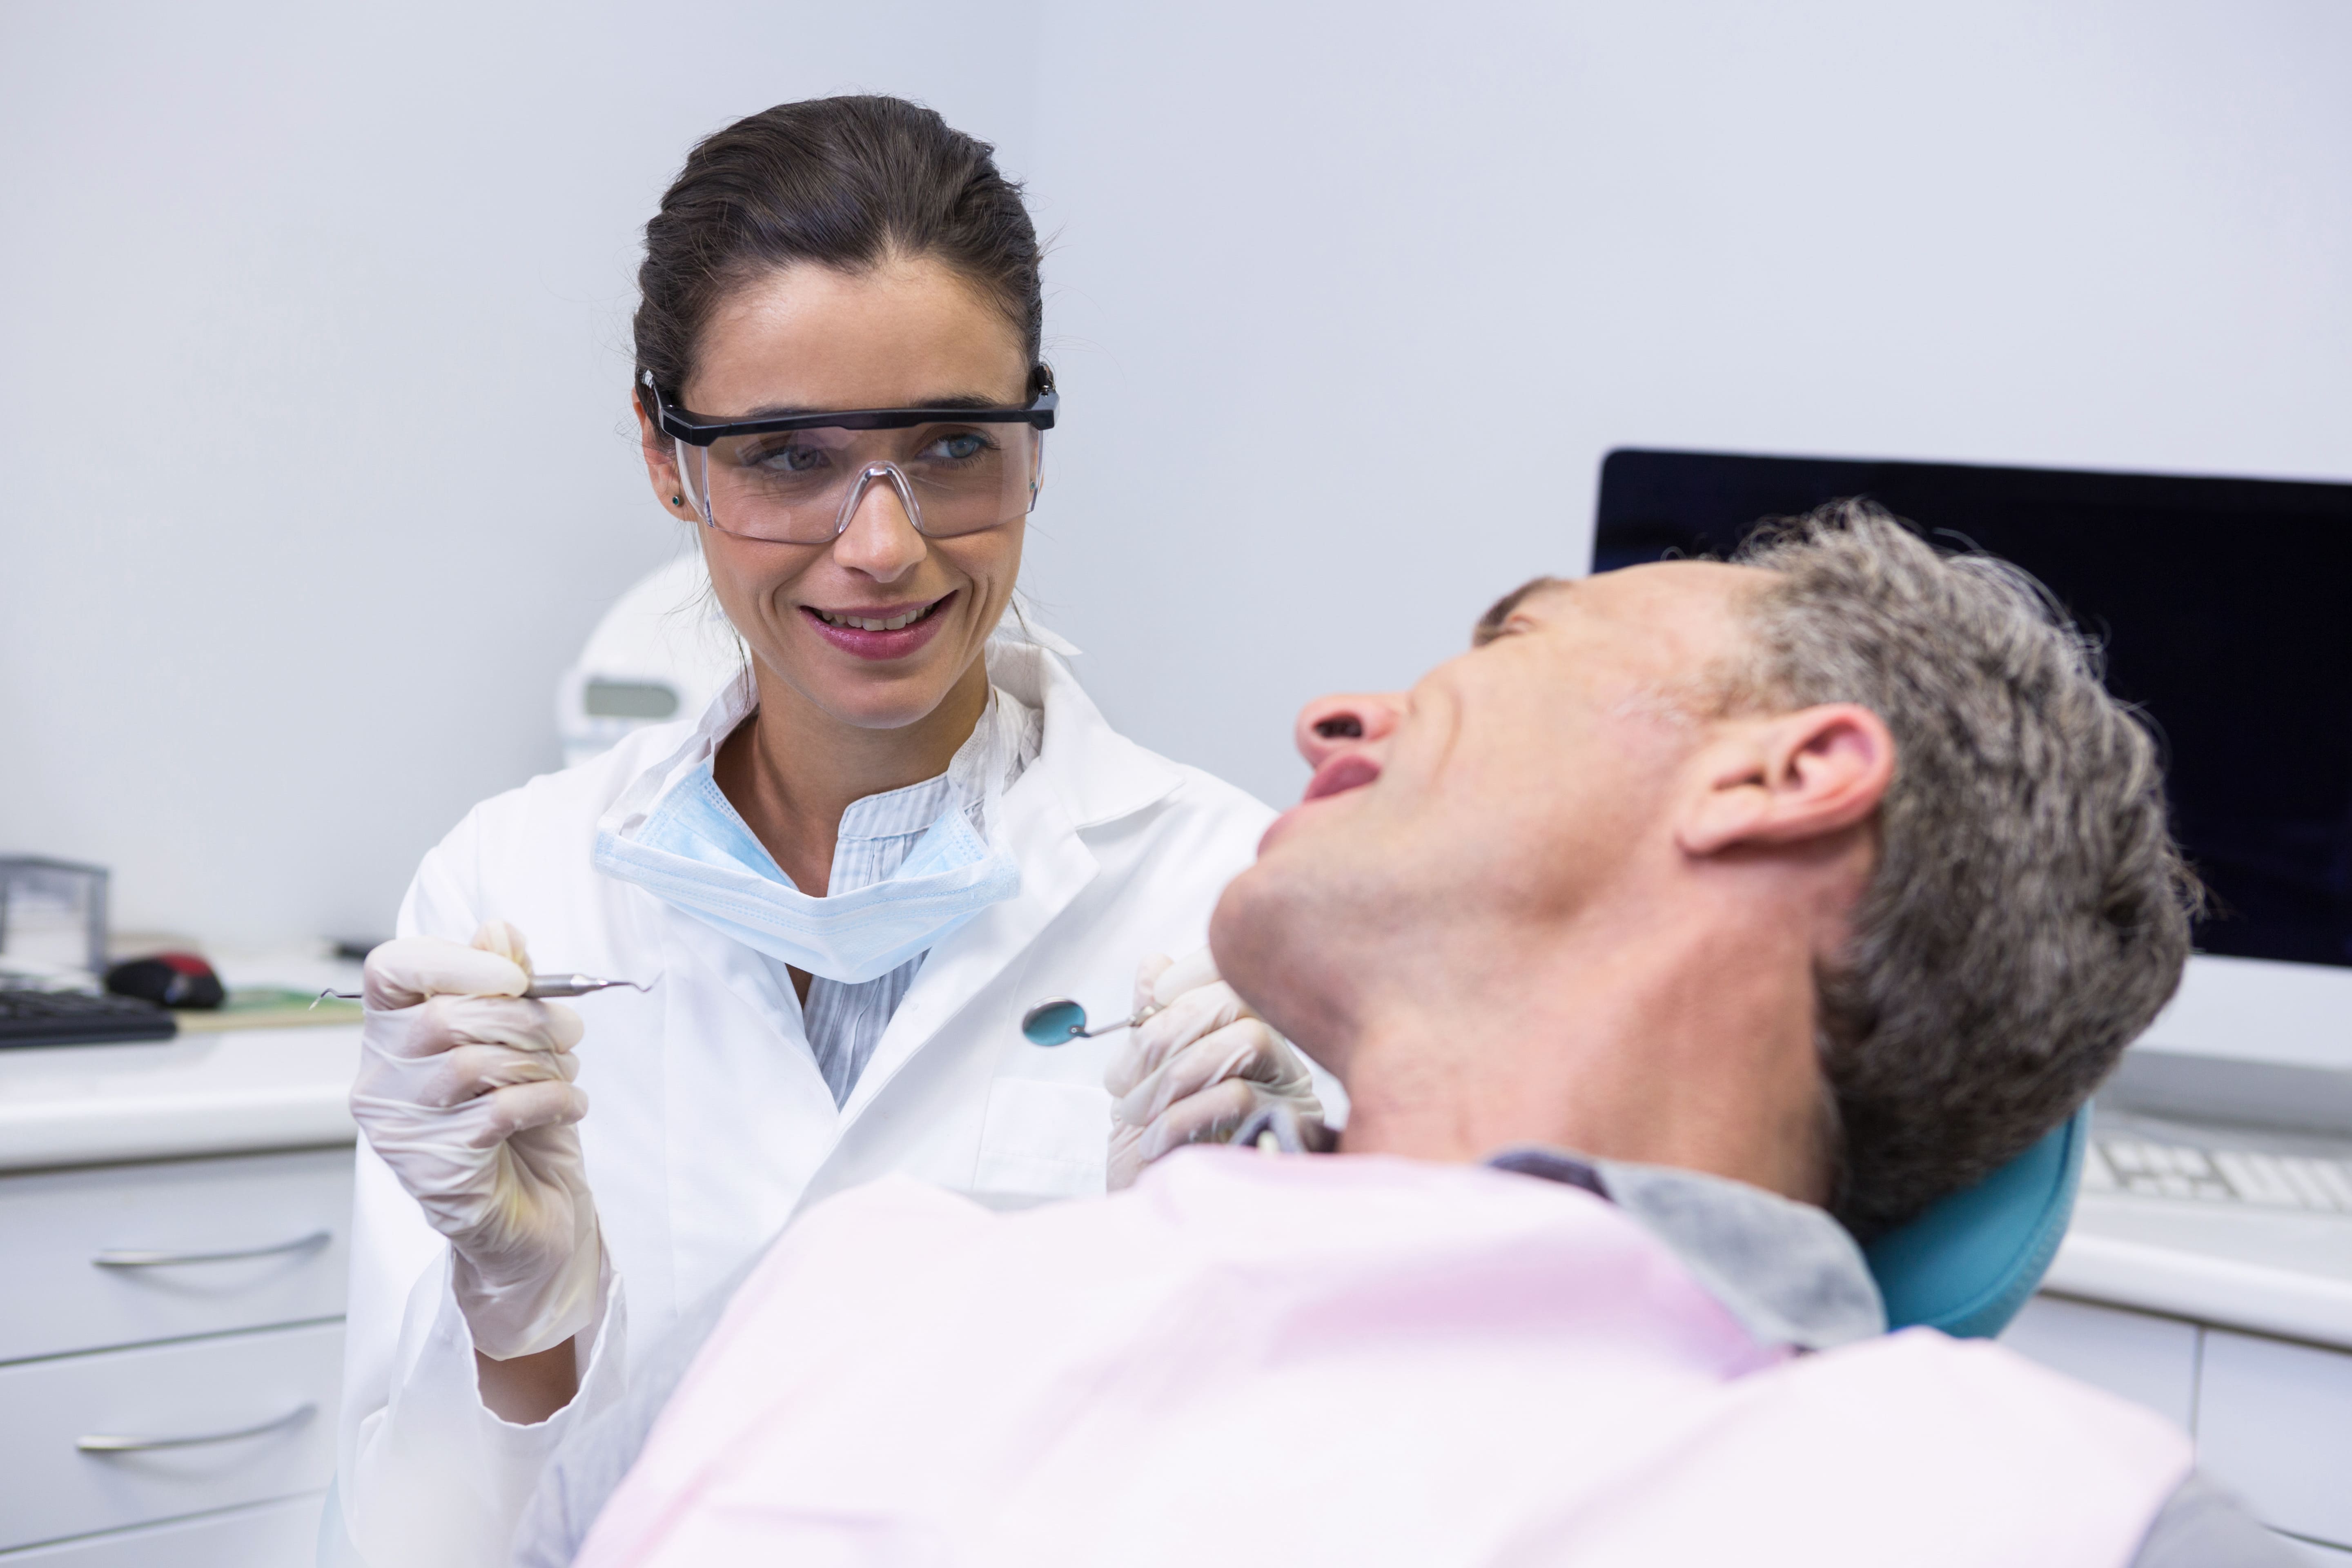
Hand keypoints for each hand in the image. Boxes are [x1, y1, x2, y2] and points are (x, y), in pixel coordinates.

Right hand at [349, 921, 602, 1359]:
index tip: (515, 977)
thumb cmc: (524, 1127)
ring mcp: (400, 1128)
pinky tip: (570, 1105)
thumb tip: (497, 928)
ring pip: (470, 1063)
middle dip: (524, 1017)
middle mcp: (381, 1079)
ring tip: (567, 1075)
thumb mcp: (522, 1044)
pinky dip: (549, 1099)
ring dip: (540, 1062)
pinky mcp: (434, 1169)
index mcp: (393, 1035)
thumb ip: (505, 987)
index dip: (455, 960)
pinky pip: (496, 1111)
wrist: (537, 1221)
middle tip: (570, 1033)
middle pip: (443, 1014)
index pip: (389, 969)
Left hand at [1104, 947, 1329, 1189]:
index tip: (1149, 1003)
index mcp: (1240, 1038)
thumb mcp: (1137, 1087)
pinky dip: (1181, 1114)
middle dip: (1166, 1031)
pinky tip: (1154, 1142)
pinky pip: (1239, 1095)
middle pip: (1237, 1001)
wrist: (1155, 1232)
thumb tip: (1154, 963)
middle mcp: (1274, 1060)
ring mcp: (1288, 1096)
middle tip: (1122, 1079)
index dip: (1191, 975)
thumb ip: (1149, 1025)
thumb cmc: (1151, 1159)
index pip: (1232, 977)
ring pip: (1246, 1039)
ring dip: (1173, 1073)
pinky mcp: (1288, 1135)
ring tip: (1134, 1114)